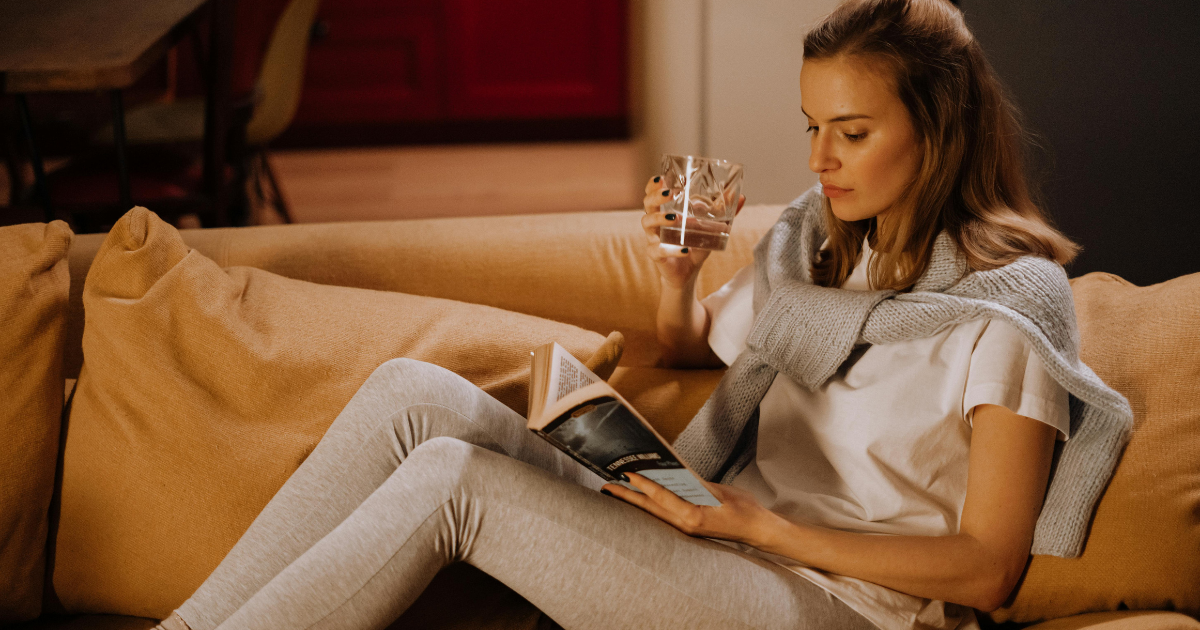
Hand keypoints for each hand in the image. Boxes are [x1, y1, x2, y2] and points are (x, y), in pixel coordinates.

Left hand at [602, 472, 772, 545]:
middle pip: (649, 509)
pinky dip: (649, 507)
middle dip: (626, 497)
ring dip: (634, 503)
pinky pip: (663, 517)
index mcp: (693, 517)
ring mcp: (685, 530)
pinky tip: (641, 499)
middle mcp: (685, 526)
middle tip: (606, 486)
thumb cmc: (744, 509)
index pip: (661, 498)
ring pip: (653, 515)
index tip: (626, 474)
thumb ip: (696, 483)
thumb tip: (675, 473)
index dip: (642, 485)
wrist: (757, 530)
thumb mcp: (721, 491)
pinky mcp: (687, 529)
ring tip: (616, 491)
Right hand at [641, 176, 745, 288]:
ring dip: (660, 218)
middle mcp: (655, 222)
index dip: (653, 185)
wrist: (688, 272)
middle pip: (647, 204)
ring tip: (675, 219)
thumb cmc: (695, 245)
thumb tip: (741, 196)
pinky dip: (671, 249)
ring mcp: (653, 238)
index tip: (661, 178)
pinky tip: (685, 250)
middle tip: (670, 193)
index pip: (652, 193)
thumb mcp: (710, 227)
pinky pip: (658, 250)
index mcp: (664, 211)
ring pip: (647, 224)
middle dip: (656, 196)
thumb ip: (723, 212)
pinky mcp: (655, 255)